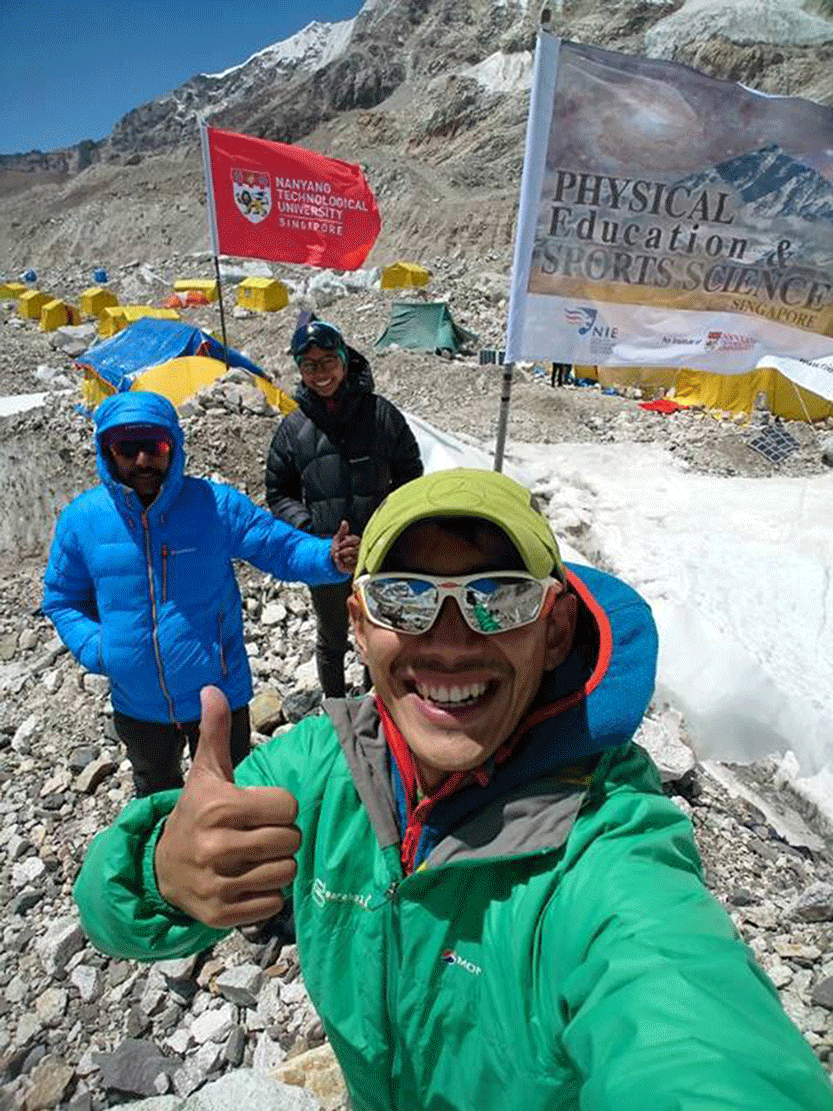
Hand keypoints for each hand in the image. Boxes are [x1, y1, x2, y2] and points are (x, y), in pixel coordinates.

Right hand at [154, 686, 300, 928]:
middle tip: (257, 835)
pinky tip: (245, 882)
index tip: (260, 809)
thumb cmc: (195, 813)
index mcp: (219, 807)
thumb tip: (211, 689)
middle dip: (281, 836)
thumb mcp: (206, 773)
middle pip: (291, 840)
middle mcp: (216, 847)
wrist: (160, 869)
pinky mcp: (221, 915)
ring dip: (276, 866)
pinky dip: (266, 896)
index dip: (280, 807)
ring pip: (286, 873)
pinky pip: (273, 905)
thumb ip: (214, 732)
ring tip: (254, 858)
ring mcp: (218, 883)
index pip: (288, 806)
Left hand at [331, 519, 359, 573]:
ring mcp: (359, 558)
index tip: (338, 544)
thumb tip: (344, 522)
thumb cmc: (337, 548)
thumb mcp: (338, 538)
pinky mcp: (357, 566)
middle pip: (354, 549)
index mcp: (356, 541)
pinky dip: (344, 562)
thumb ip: (342, 531)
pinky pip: (352, 564)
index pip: (354, 540)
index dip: (345, 542)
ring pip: (353, 556)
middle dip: (343, 550)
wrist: (333, 560)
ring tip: (337, 555)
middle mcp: (359, 549)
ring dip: (343, 556)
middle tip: (337, 550)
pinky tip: (340, 561)